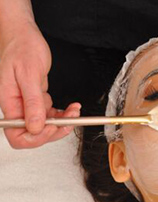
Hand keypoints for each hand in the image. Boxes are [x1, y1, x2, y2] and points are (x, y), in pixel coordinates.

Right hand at [0, 22, 80, 148]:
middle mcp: (18, 108)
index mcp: (10, 103)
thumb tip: (34, 127)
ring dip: (63, 123)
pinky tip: (71, 108)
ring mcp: (29, 105)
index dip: (36, 137)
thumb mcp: (28, 74)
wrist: (24, 35)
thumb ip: (32, 102)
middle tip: (69, 120)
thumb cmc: (22, 47)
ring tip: (74, 111)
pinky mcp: (38, 101)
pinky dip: (63, 115)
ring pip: (45, 127)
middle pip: (34, 135)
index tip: (51, 127)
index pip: (17, 136)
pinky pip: (51, 116)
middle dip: (54, 131)